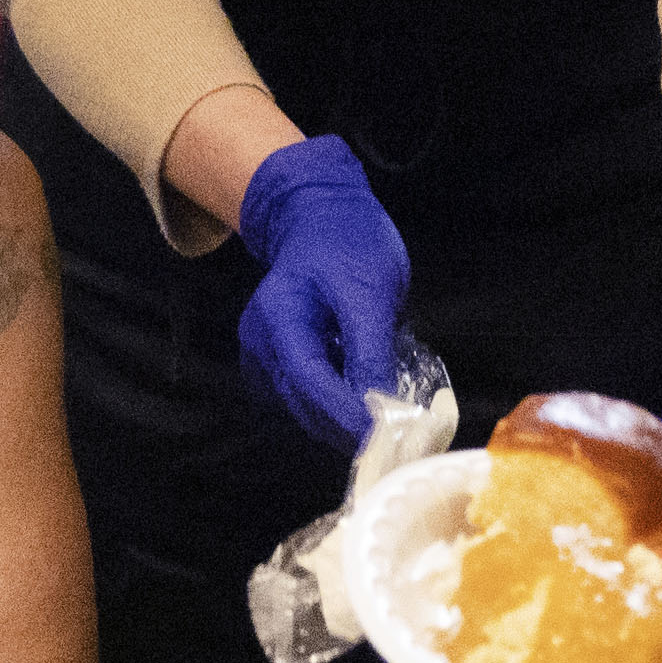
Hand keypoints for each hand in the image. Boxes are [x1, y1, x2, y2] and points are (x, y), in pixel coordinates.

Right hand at [236, 135, 409, 450]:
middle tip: (402, 444)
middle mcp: (259, 343)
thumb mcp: (371, 288)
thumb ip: (371, 348)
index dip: (346, 416)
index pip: (309, 381)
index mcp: (277, 315)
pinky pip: (305, 401)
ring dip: (344, 424)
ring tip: (391, 426)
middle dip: (350, 429)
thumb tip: (381, 410)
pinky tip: (364, 402)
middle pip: (303, 405)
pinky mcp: (273, 367)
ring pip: (304, 410)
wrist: (320, 219)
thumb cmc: (349, 244)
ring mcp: (262, 357)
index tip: (388, 438)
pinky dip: (334, 409)